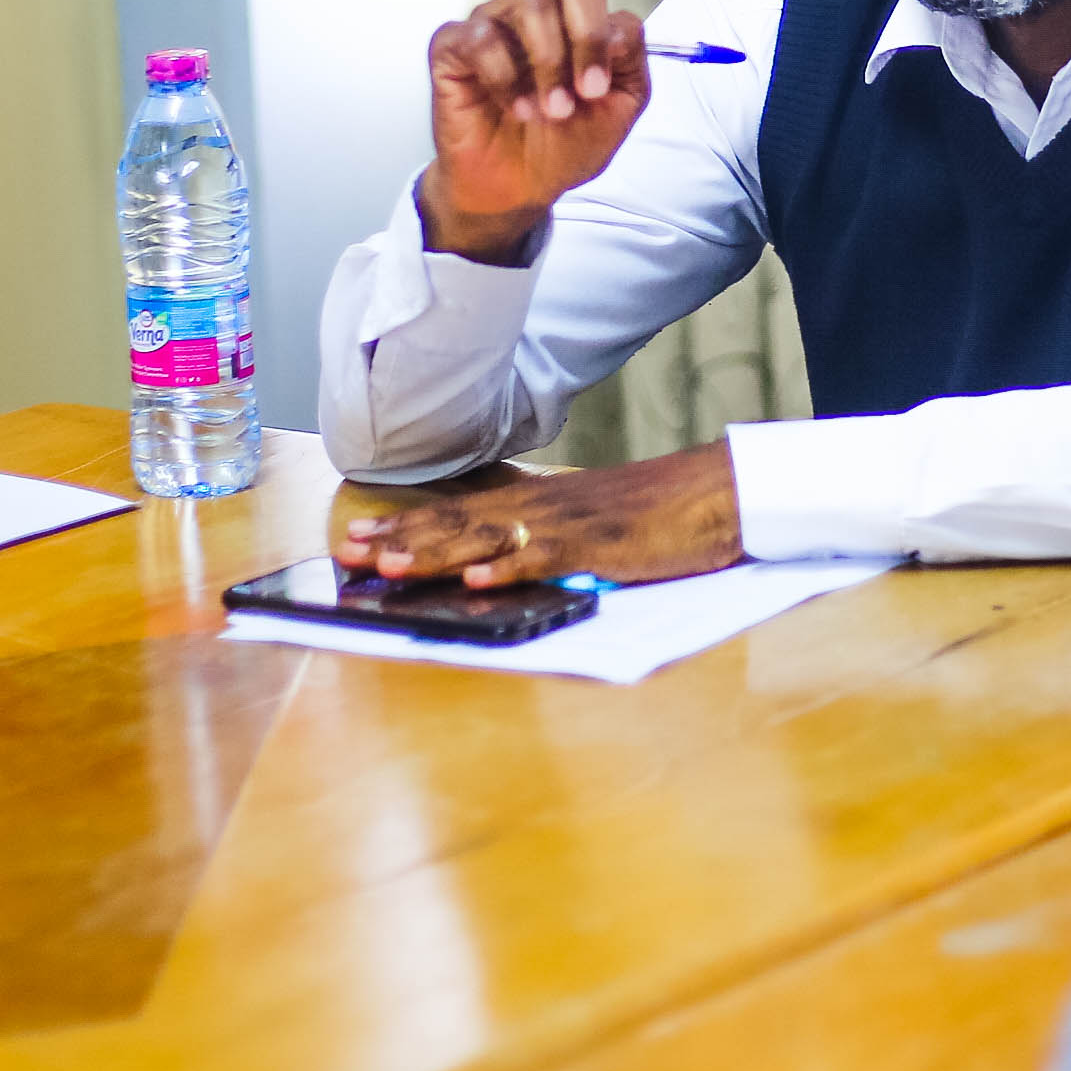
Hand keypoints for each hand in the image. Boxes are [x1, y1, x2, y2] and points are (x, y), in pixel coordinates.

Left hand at [331, 443, 744, 587]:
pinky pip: (550, 558)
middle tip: (349, 551)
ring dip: (439, 552)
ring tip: (392, 565)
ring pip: (492, 538)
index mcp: (540, 503)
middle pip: (461, 522)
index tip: (359, 536)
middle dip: (402, 538)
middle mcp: (545, 508)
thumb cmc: (661, 511)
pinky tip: (479, 579)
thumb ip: (545, 538)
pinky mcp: (603, 545)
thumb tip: (497, 561)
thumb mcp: (591, 521)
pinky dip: (512, 568)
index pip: (460, 512)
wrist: (721, 490)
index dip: (406, 525)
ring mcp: (572, 525)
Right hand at [420, 0, 650, 264]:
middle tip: (588, 95)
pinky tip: (516, 107)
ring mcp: (490, 20)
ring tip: (553, 111)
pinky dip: (511, 81)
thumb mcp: (625, 105)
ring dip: (552, 71)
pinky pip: (486, 41)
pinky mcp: (455, 45)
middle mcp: (532, 3)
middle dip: (589, 40)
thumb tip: (619, 23)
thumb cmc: (569, 143)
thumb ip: (632, 59)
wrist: (521, 187)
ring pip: (534, 12)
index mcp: (574, 8)